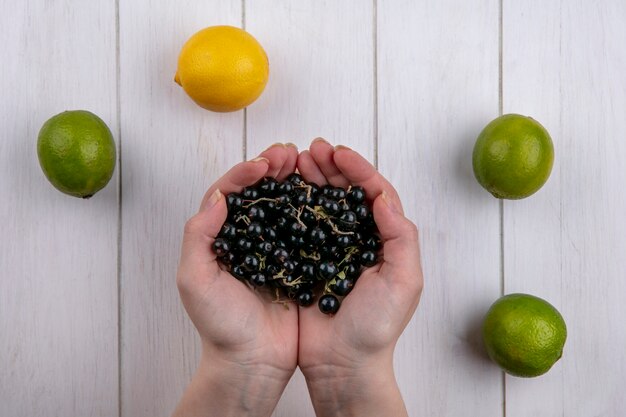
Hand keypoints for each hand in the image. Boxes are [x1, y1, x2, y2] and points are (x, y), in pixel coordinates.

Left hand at [174, 144, 299, 416]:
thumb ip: (198, 236)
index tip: (263, 164)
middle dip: (272, 168)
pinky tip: (322, 194)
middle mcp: (246, 237)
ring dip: (293, 181)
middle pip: (258, 193)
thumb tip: (217, 197)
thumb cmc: (219, 325)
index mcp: (219, 237)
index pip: (228, 193)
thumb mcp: (195, 280)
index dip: (245, 173)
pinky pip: (304, 228)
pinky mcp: (297, 261)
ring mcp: (273, 248)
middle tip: (289, 153)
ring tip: (305, 162)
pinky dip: (311, 208)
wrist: (253, 361)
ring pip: (282, 204)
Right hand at [297, 139, 423, 416]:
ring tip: (296, 162)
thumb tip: (383, 196)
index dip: (358, 170)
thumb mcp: (404, 282)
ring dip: (311, 180)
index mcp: (385, 240)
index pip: (375, 193)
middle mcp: (359, 239)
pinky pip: (300, 226)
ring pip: (322, 204)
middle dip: (331, 168)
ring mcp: (331, 249)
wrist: (342, 363)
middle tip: (312, 150)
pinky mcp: (307, 260)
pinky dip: (292, 205)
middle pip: (346, 193)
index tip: (339, 154)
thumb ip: (401, 237)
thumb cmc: (377, 326)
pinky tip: (282, 192)